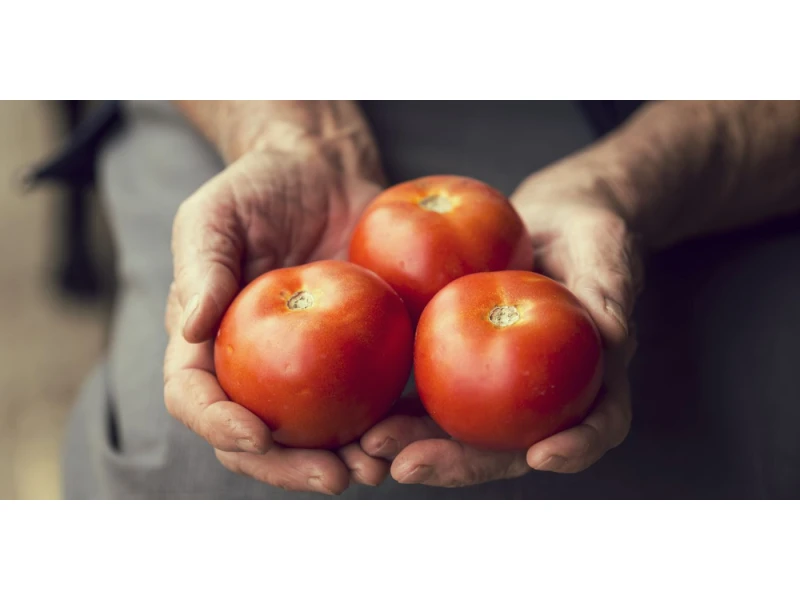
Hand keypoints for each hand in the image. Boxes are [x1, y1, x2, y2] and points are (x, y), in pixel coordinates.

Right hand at [163, 148, 390, 494]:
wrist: (322, 170)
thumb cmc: (257, 187)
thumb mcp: (214, 214)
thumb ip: (201, 267)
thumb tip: (192, 327)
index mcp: (206, 341)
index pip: (195, 396)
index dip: (218, 425)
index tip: (255, 435)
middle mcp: (253, 367)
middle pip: (257, 438)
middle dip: (289, 467)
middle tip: (332, 477)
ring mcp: (305, 367)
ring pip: (314, 434)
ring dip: (342, 461)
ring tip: (377, 471)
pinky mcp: (354, 355)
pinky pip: (366, 399)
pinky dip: (384, 425)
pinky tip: (409, 434)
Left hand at [360, 153, 643, 486]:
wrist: (545, 219)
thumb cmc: (588, 231)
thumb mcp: (605, 246)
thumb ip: (609, 284)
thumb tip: (613, 330)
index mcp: (594, 377)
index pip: (599, 422)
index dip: (577, 447)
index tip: (543, 456)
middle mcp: (544, 396)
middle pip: (510, 445)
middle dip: (461, 462)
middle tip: (410, 466)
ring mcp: (499, 387)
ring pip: (461, 431)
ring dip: (415, 444)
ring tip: (370, 444)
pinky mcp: (461, 365)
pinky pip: (430, 390)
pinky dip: (397, 405)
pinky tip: (362, 407)